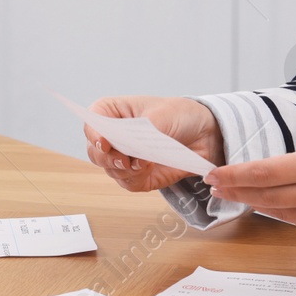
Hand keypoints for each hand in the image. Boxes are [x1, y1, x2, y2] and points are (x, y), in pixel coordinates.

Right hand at [84, 96, 224, 192]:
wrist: (204, 133)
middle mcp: (115, 137)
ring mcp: (125, 157)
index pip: (92, 121)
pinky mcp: (138, 176)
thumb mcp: (162, 114)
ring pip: (110, 170)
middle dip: (108, 158)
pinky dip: (136, 179)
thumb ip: (144, 129)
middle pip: (95, 152)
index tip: (104, 142)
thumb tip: (133, 148)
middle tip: (125, 158)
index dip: (93, 133)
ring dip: (125, 170)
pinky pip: (128, 183)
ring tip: (144, 162)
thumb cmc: (179, 115)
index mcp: (114, 112)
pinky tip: (149, 168)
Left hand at [203, 138, 295, 240]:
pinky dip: (278, 212)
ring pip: (277, 212)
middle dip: (236, 191)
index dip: (235, 175)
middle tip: (216, 186)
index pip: (264, 172)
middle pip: (266, 196)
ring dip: (253, 203)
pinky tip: (266, 204)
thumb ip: (291, 164)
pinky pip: (294, 222)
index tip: (215, 175)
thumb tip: (255, 176)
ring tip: (234, 193)